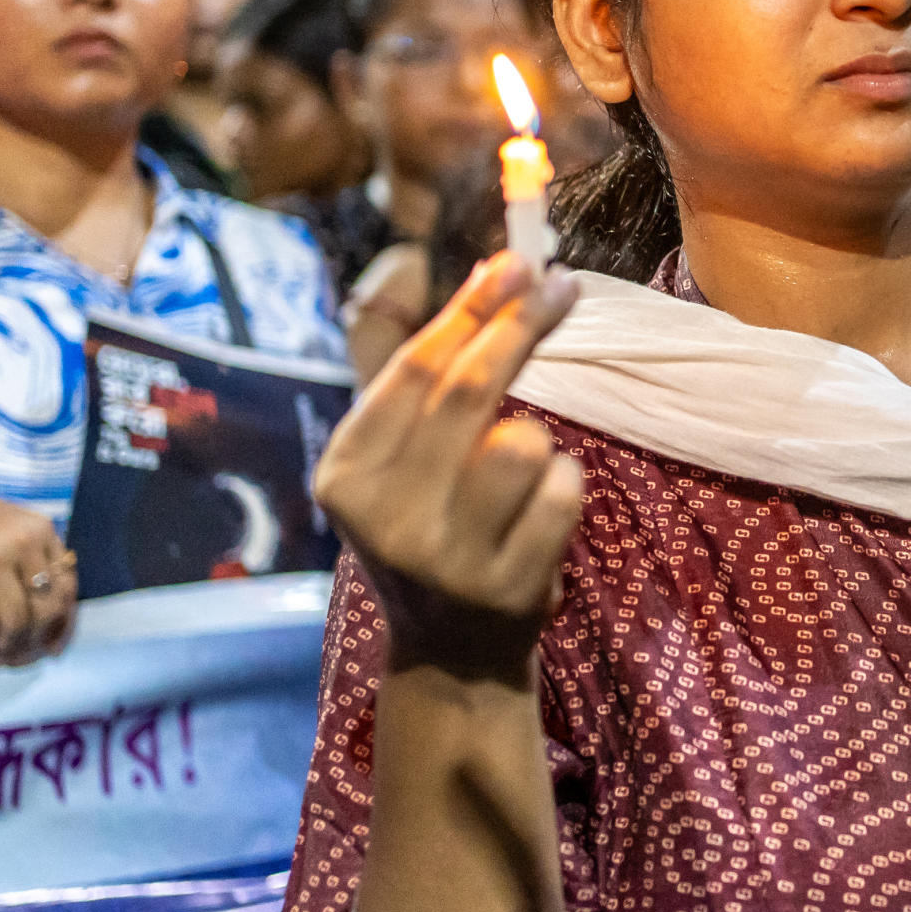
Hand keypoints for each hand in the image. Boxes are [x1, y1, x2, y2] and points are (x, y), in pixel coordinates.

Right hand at [0, 484, 78, 666]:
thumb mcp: (9, 532)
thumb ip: (35, 566)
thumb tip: (54, 630)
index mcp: (40, 529)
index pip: (67, 587)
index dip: (63, 624)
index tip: (52, 647)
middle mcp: (22, 541)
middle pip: (46, 609)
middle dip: (35, 642)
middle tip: (20, 658)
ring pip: (17, 623)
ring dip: (7, 649)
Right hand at [313, 253, 583, 635]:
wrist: (453, 650)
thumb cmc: (432, 524)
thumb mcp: (395, 460)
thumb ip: (419, 377)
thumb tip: (483, 272)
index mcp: (346, 473)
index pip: (415, 367)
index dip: (471, 306)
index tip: (515, 260)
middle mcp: (384, 517)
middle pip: (470, 390)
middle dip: (522, 324)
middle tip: (561, 286)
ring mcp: (446, 558)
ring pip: (525, 441)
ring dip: (539, 439)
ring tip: (519, 473)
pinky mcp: (508, 587)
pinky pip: (563, 490)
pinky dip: (564, 485)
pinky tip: (539, 513)